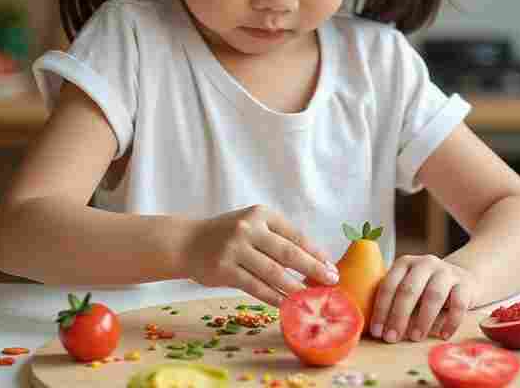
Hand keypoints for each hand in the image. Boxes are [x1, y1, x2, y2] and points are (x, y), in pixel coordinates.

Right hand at [183, 204, 339, 306]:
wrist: (187, 242)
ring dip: (296, 288)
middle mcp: (248, 228)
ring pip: (273, 273)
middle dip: (313, 269)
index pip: (295, 235)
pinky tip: (286, 305)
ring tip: (312, 298)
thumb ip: (277, 239)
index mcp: (261, 214)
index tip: (332, 267)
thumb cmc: (227, 235)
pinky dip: (274, 298)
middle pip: (288, 253)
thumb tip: (315, 262)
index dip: (316, 252)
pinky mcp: (224, 269)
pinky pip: (256, 287)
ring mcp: (235, 249)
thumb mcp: (252, 226)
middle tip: (330, 282)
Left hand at [369, 254, 478, 342]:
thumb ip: (395, 301)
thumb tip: (379, 329)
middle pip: (409, 290)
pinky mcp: (465, 284)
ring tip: (415, 337)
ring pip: (433, 295)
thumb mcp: (409, 288)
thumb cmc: (427, 289)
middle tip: (391, 338)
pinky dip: (450, 322)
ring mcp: (446, 272)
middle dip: (398, 316)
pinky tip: (442, 335)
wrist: (464, 279)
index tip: (377, 331)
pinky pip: (458, 304)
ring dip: (422, 319)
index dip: (381, 309)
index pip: (389, 285)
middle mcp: (425, 263)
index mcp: (405, 263)